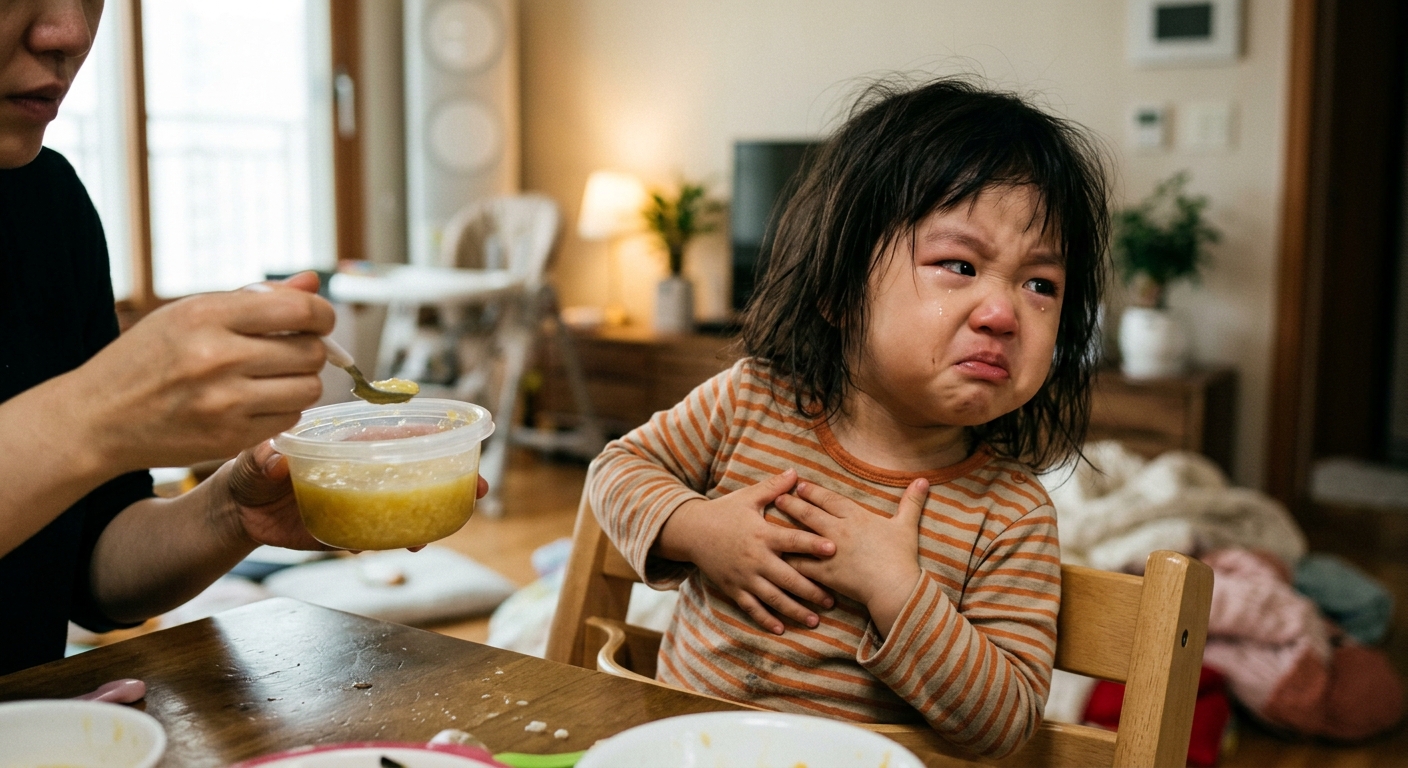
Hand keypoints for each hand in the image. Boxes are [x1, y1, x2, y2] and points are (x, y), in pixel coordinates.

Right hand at [60, 272, 334, 474]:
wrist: (98, 418)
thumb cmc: (147, 358)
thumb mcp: (189, 313)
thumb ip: (255, 298)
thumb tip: (312, 284)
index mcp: (206, 316)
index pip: (300, 310)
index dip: (322, 315)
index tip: (318, 321)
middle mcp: (217, 358)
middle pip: (311, 352)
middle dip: (310, 350)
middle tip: (290, 351)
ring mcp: (224, 403)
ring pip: (309, 389)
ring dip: (301, 382)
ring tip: (273, 377)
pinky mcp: (229, 439)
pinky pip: (289, 419)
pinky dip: (281, 410)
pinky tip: (255, 402)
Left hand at [217, 440, 491, 550]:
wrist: (241, 512)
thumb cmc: (249, 472)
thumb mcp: (250, 460)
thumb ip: (260, 457)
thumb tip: (273, 455)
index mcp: (348, 443)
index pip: (395, 435)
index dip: (431, 437)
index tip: (459, 441)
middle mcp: (363, 469)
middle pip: (416, 468)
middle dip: (452, 476)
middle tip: (479, 489)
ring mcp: (361, 498)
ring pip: (407, 502)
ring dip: (431, 513)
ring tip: (441, 528)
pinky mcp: (353, 526)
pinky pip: (383, 532)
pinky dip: (397, 539)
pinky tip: (406, 544)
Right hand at [654, 469, 835, 634]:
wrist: (691, 532)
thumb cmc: (724, 512)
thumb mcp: (748, 497)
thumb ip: (773, 488)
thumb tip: (795, 472)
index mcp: (762, 534)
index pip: (792, 540)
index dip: (813, 544)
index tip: (834, 549)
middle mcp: (755, 559)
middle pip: (788, 577)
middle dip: (811, 590)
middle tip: (832, 600)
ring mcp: (744, 577)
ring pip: (773, 598)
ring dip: (794, 610)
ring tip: (815, 620)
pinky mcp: (734, 589)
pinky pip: (751, 608)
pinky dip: (766, 620)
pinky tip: (782, 629)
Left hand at [775, 478, 928, 636]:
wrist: (894, 587)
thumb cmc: (900, 557)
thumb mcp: (906, 526)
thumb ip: (911, 502)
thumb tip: (924, 480)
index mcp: (856, 517)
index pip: (829, 500)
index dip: (814, 492)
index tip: (799, 485)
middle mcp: (839, 530)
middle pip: (810, 513)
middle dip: (792, 504)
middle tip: (777, 497)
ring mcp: (829, 551)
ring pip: (801, 536)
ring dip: (784, 528)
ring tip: (769, 521)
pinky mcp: (824, 572)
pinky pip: (801, 564)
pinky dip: (787, 559)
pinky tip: (774, 556)